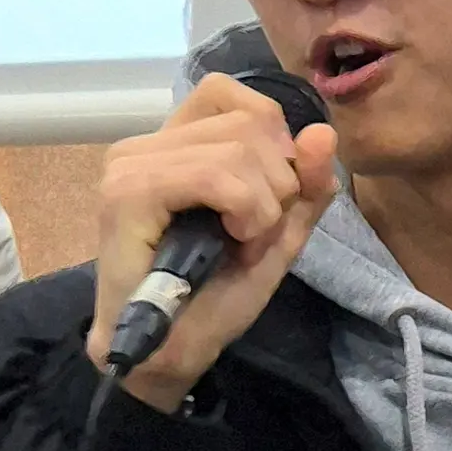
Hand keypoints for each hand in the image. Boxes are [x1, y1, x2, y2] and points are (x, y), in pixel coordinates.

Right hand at [86, 74, 338, 413]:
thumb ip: (305, 184)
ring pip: (238, 148)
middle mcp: (146, 144)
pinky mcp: (128, 191)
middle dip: (276, 184)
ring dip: (262, 206)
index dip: (273, 138)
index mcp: (175, 144)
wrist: (169, 354)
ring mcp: (131, 164)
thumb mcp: (277, 233)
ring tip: (238, 243)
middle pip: (249, 122)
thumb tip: (323, 133)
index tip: (270, 196)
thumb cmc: (213, 296)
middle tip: (251, 234)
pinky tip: (232, 241)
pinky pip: (216, 174)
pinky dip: (245, 210)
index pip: (234, 96)